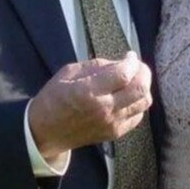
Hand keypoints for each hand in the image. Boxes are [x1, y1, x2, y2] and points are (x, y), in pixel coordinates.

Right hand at [28, 51, 152, 158]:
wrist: (45, 132)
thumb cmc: (54, 98)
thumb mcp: (69, 72)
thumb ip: (97, 66)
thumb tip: (121, 62)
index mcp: (89, 91)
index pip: (123, 74)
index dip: (132, 62)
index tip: (130, 56)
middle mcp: (104, 109)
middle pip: (140, 89)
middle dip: (144, 72)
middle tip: (137, 66)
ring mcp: (112, 123)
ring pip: (144, 103)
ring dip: (143, 88)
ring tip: (135, 81)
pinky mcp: (115, 133)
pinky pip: (138, 116)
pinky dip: (138, 103)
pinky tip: (128, 97)